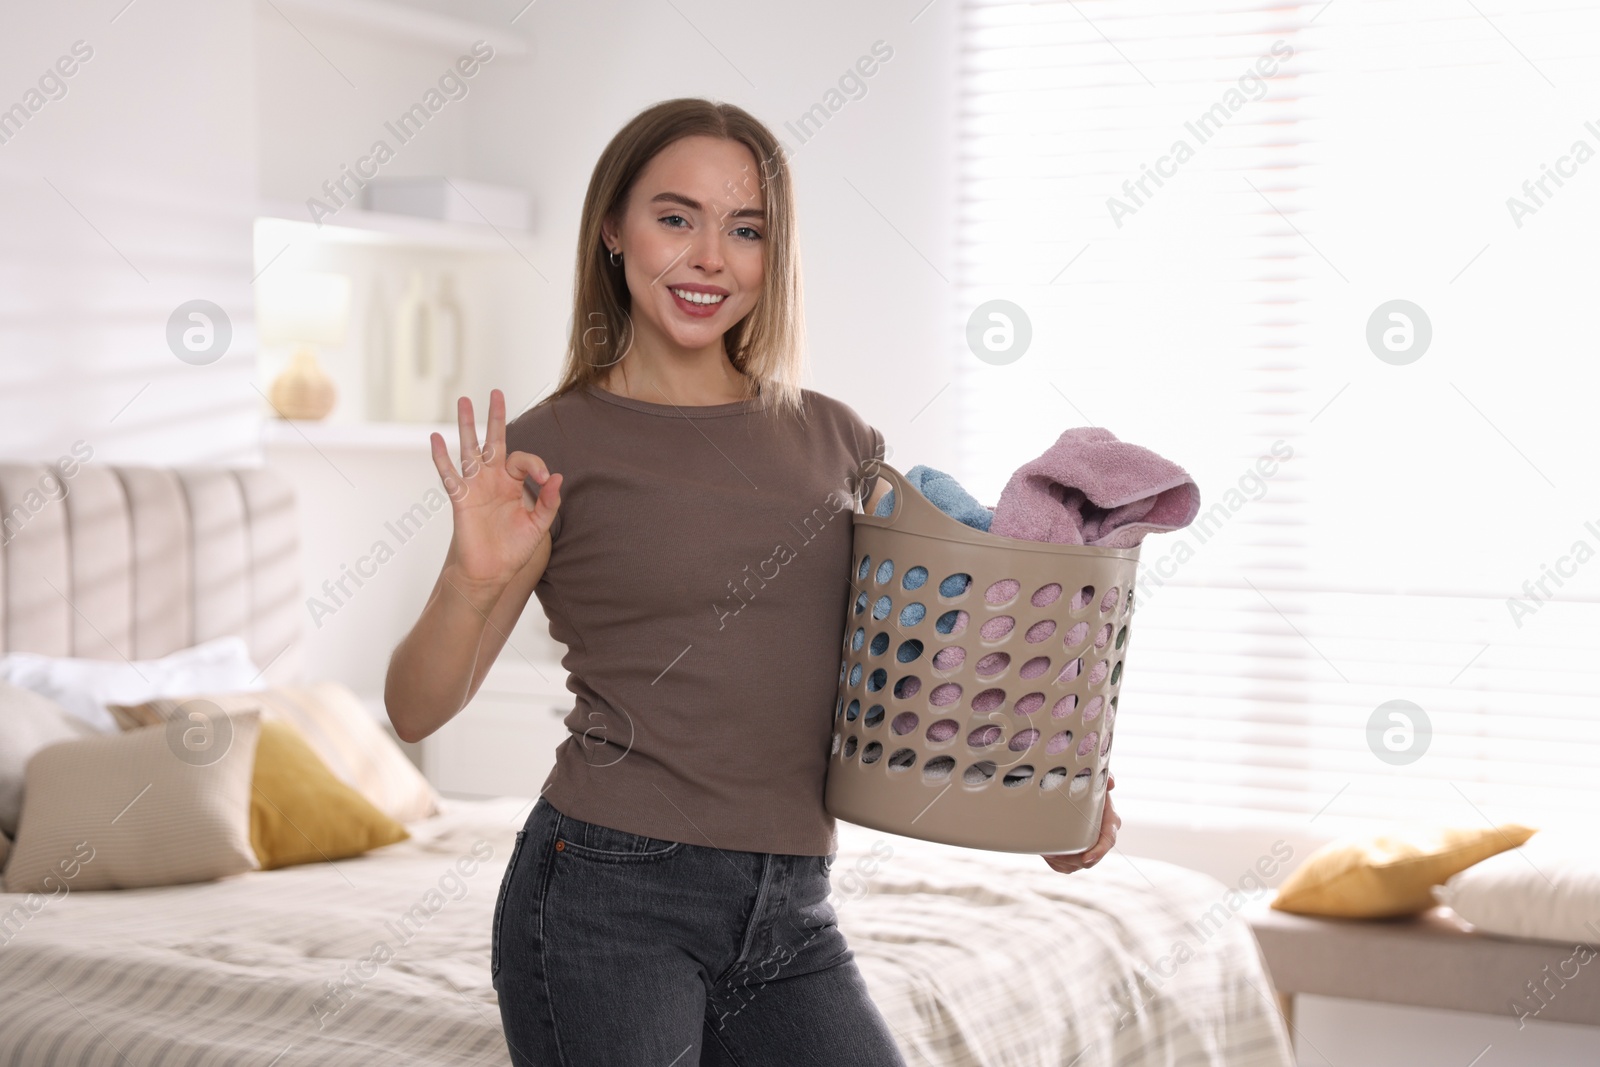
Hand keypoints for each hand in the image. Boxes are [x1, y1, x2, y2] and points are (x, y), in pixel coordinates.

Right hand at [429, 389, 561, 591]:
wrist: (491, 571)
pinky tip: (436, 438)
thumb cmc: (514, 549)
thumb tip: (557, 476)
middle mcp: (493, 479)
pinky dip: (441, 457)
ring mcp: (475, 486)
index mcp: (513, 483)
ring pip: (470, 449)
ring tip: (464, 401)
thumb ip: (549, 502)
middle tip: (496, 392)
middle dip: (495, 417)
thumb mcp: (539, 525)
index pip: (524, 459)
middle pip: (494, 440)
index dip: (536, 464)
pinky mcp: (461, 498)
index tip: (545, 479)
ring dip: (467, 425)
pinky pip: (449, 474)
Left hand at [1041, 772, 1118, 873]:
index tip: (1086, 858)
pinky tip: (1047, 853)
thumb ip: (1102, 778)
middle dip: (1072, 859)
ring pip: (1076, 865)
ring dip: (1061, 861)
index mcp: (1110, 821)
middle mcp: (1102, 838)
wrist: (1072, 795)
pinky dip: (1055, 863)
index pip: (1108, 840)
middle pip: (1090, 858)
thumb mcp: (1093, 780)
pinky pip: (1066, 867)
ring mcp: (1089, 849)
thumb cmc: (1086, 786)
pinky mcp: (1076, 856)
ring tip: (1046, 850)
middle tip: (1052, 853)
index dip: (1099, 851)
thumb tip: (1111, 782)